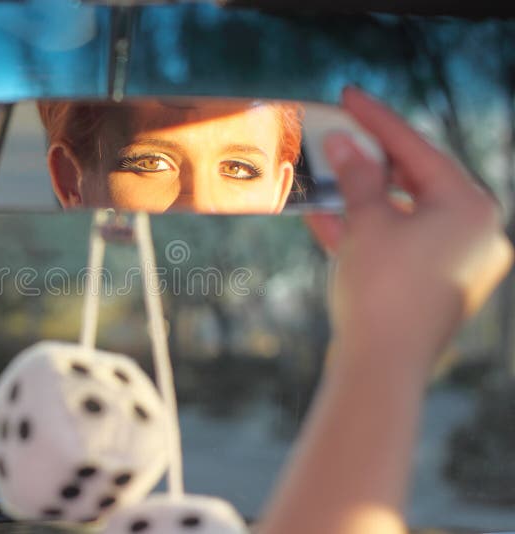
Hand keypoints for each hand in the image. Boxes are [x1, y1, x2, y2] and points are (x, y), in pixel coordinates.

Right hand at [306, 87, 512, 372]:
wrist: (381, 367)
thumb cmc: (384, 290)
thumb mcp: (367, 223)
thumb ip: (357, 177)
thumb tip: (342, 143)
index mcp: (471, 209)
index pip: (419, 150)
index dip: (378, 120)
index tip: (349, 96)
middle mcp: (473, 234)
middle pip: (414, 182)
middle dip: (368, 162)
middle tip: (338, 134)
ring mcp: (453, 264)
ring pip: (401, 216)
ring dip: (360, 198)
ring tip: (323, 176)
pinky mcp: (430, 288)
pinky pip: (396, 247)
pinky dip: (364, 232)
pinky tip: (323, 218)